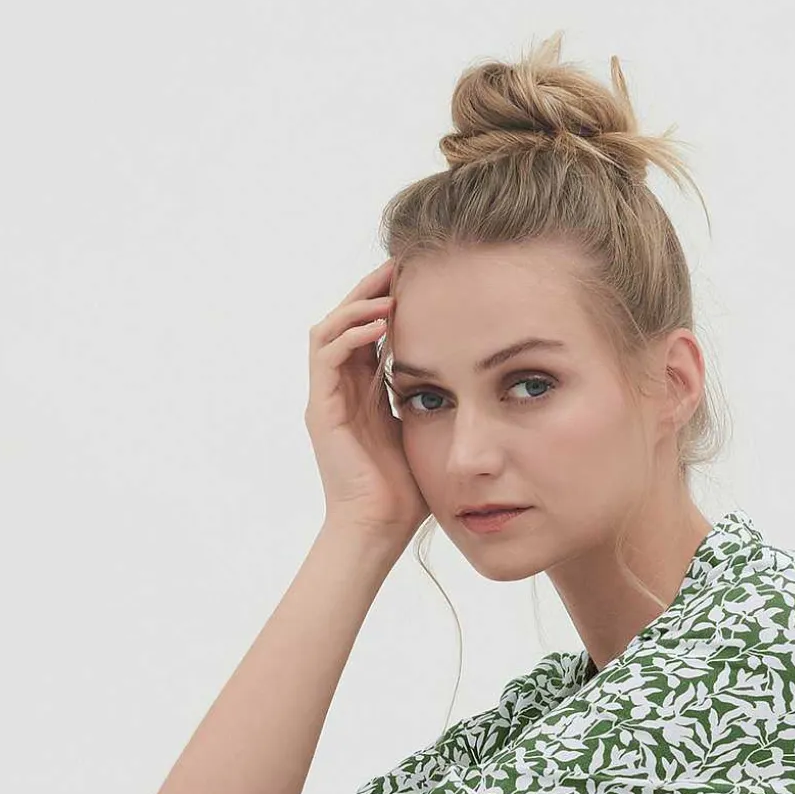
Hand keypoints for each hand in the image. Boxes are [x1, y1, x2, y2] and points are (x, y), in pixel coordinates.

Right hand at [305, 257, 428, 545]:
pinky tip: (380, 325)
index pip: (368, 327)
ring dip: (358, 304)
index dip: (388, 297)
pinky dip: (350, 333)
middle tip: (402, 265)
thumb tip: (472, 363)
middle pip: (345, 318)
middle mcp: (340, 389)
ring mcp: (327, 398)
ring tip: (390, 291)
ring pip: (329, 328)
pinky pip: (327, 355)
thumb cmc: (408, 489)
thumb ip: (434, 392)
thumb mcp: (429, 425)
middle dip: (371, 288)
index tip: (421, 275)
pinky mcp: (321, 410)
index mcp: (364, 390)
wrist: (380, 528)